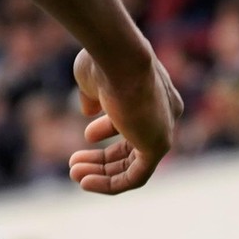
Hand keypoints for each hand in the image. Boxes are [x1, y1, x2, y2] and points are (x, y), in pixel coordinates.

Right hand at [67, 46, 182, 194]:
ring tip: (74, 174)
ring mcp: (163, 130)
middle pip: (132, 146)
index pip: (131, 121)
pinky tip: (86, 182)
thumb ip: (93, 97)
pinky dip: (111, 183)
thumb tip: (88, 112)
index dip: (107, 130)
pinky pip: (136, 175)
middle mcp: (164, 114)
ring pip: (133, 164)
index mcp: (152, 94)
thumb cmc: (103, 61)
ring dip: (101, 172)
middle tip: (74, 162)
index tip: (87, 136)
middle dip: (102, 158)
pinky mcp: (159, 146)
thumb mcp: (92, 79)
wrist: (119, 55)